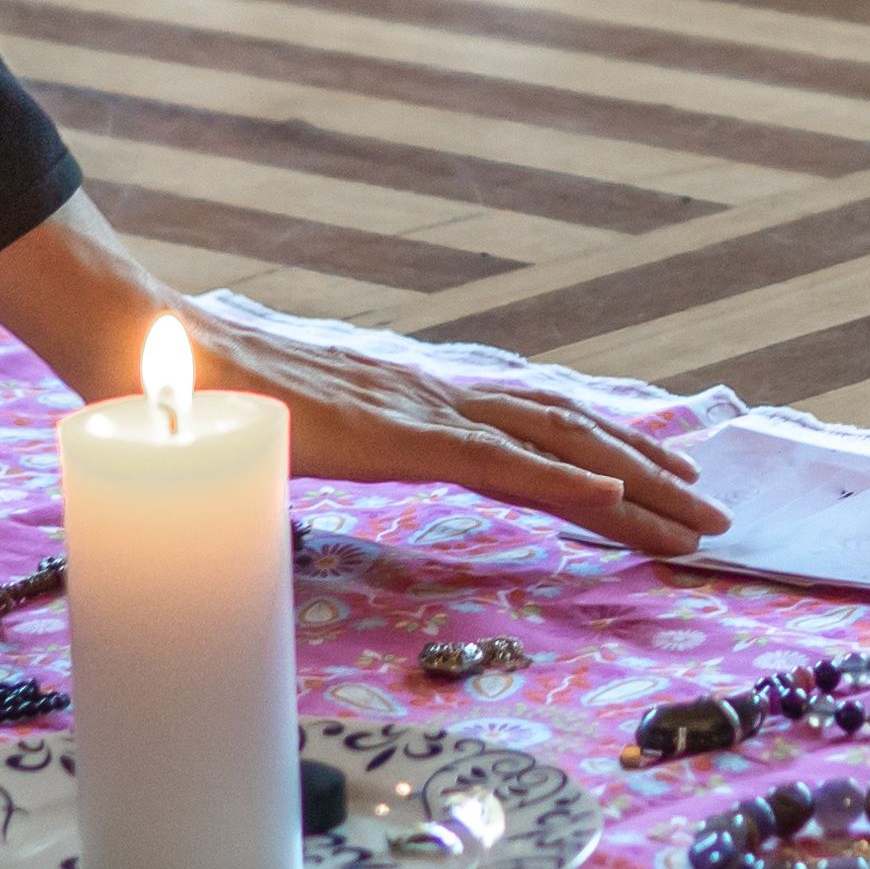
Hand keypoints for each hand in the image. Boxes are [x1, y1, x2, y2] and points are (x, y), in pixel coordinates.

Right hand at [0, 196, 725, 552]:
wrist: (153, 353)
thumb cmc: (204, 399)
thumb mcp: (285, 439)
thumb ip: (316, 454)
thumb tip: (309, 478)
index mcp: (414, 401)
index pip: (532, 427)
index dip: (605, 453)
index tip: (663, 482)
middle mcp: (435, 396)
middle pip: (568, 432)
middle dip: (651, 472)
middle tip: (716, 511)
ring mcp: (422, 410)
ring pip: (558, 446)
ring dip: (638, 482)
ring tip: (698, 515)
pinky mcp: (399, 433)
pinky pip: (502, 462)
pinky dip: (569, 480)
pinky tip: (620, 499)